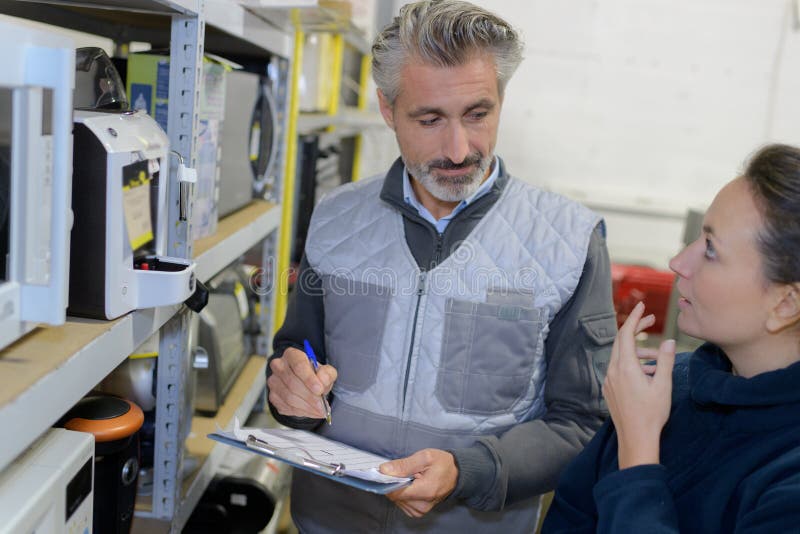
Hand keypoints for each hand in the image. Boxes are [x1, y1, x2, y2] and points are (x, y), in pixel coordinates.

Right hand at [267, 347, 336, 418]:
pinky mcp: (273, 396)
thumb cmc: (315, 375)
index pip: (298, 365)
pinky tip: (311, 411)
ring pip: (288, 397)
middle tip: (322, 405)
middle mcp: (279, 366)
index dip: (309, 379)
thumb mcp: (326, 371)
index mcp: (292, 355)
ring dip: (306, 406)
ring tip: (319, 410)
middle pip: (292, 382)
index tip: (319, 390)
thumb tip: (322, 381)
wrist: (305, 384)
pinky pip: (285, 406)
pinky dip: (301, 411)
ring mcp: (273, 382)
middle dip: (309, 396)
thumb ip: (327, 374)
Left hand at [379, 449, 457, 517]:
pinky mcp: (418, 511)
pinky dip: (404, 493)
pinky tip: (413, 485)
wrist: (456, 473)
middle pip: (394, 496)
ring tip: (414, 478)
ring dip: (401, 487)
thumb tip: (384, 470)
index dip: (389, 480)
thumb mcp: (425, 457)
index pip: (394, 492)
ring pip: (396, 499)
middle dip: (396, 482)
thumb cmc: (442, 463)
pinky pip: (402, 503)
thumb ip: (403, 464)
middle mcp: (421, 505)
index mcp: (425, 491)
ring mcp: (420, 510)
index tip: (392, 470)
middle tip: (410, 472)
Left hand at [603, 302, 675, 468]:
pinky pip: (619, 368)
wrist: (635, 439)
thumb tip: (668, 340)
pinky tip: (648, 372)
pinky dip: (632, 363)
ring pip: (621, 355)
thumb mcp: (663, 385)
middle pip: (621, 341)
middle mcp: (612, 371)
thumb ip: (664, 361)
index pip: (626, 333)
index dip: (635, 318)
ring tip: (657, 357)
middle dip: (636, 328)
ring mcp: (609, 380)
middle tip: (652, 320)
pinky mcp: (609, 389)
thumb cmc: (651, 414)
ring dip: (638, 350)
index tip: (642, 305)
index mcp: (625, 367)